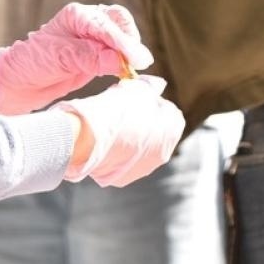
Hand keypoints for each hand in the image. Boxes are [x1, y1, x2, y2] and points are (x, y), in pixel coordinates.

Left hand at [0, 3, 154, 113]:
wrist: (17, 82)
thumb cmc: (32, 63)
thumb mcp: (59, 58)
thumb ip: (90, 58)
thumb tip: (120, 61)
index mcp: (77, 15)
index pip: (107, 25)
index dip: (123, 43)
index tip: (137, 60)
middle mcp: (88, 22)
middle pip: (120, 22)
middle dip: (131, 41)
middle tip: (139, 63)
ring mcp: (94, 39)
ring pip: (123, 37)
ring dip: (130, 52)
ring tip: (134, 70)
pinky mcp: (97, 56)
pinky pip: (118, 55)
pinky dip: (126, 63)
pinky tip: (127, 74)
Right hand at [57, 75, 184, 186]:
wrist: (90, 139)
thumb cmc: (117, 111)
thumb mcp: (137, 89)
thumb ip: (151, 86)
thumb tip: (158, 85)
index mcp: (173, 129)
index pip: (168, 110)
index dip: (151, 101)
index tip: (135, 97)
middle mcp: (164, 153)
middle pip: (156, 132)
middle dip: (142, 121)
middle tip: (122, 110)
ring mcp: (144, 168)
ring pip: (140, 148)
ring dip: (130, 138)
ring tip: (111, 127)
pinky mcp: (124, 178)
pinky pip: (123, 161)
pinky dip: (117, 152)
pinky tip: (104, 142)